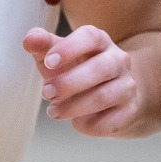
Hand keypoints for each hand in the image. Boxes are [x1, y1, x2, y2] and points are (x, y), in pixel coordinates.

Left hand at [25, 25, 139, 135]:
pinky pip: (112, 121)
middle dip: (69, 83)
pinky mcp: (130, 110)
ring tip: (53, 111)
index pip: (91, 36)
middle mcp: (118, 60)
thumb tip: (29, 39)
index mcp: (100, 41)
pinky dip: (90, 125)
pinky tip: (77, 123)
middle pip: (101, 68)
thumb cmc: (77, 70)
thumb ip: (43, 46)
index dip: (69, 48)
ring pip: (105, 96)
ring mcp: (127, 86)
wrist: (110, 94)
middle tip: (46, 93)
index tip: (49, 62)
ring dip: (74, 107)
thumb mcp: (58, 56)